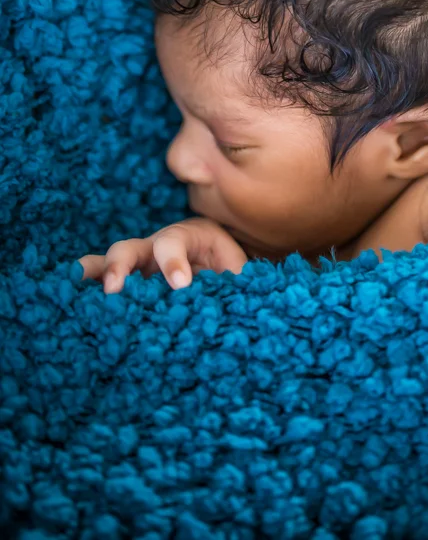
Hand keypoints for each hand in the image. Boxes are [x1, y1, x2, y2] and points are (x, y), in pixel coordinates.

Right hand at [77, 217, 248, 293]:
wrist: (229, 281)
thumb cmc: (233, 275)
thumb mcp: (238, 275)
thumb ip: (233, 285)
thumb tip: (228, 307)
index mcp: (190, 237)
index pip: (174, 242)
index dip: (173, 262)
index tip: (180, 285)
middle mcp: (157, 247)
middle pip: (131, 248)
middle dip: (120, 266)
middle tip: (115, 289)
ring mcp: (138, 266)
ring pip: (109, 263)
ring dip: (94, 274)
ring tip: (76, 288)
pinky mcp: (128, 286)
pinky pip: (102, 283)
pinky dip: (86, 290)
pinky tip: (71, 303)